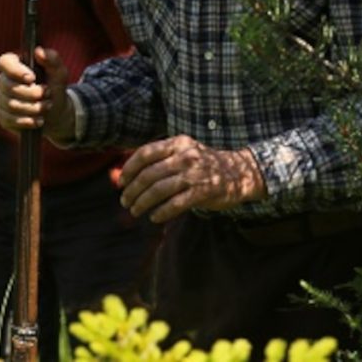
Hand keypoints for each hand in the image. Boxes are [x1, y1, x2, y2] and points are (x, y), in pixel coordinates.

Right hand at [0, 47, 75, 144]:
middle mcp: (4, 81)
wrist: (56, 111)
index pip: (4, 62)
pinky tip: (39, 120)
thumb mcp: (59, 72)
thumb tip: (39, 51)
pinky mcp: (3, 117)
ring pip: (11, 105)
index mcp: (15, 65)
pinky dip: (27, 121)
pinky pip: (10, 120)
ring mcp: (1, 99)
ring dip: (33, 107)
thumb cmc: (55, 86)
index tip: (32, 78)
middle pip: (8, 86)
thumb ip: (52, 59)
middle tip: (47, 93)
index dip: (15, 70)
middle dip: (31, 93)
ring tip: (47, 106)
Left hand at [117, 135, 265, 222]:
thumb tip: (127, 174)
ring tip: (135, 211)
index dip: (129, 168)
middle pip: (149, 174)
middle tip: (125, 201)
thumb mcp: (184, 151)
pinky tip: (154, 217)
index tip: (121, 182)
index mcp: (177, 143)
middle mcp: (185, 156)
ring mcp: (194, 174)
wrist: (240, 172)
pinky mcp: (203, 192)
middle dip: (132, 190)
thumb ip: (160, 159)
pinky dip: (161, 212)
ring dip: (142, 203)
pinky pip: (175, 204)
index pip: (145, 153)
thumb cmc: (204, 164)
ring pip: (159, 190)